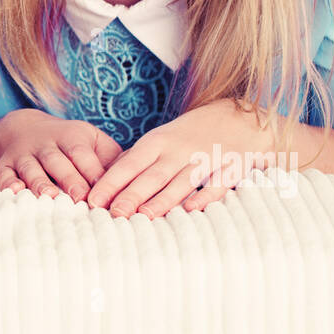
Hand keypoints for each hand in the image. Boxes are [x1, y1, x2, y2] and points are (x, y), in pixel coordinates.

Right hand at [0, 108, 121, 203]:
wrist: (23, 128)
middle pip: (57, 161)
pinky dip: (8, 184)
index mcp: (70, 136)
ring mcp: (23, 155)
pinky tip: (14, 193)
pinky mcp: (5, 166)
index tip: (105, 193)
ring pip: (32, 169)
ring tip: (52, 198)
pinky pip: (4, 175)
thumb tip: (135, 179)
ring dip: (41, 183)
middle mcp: (45, 144)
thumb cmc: (69, 142)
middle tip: (82, 199)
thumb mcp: (92, 140)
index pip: (81, 153)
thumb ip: (112, 157)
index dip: (92, 171)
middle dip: (70, 179)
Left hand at [87, 100, 274, 218]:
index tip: (93, 200)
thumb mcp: (161, 139)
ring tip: (143, 217)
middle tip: (113, 214)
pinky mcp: (230, 167)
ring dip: (162, 200)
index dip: (111, 182)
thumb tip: (106, 181)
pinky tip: (191, 210)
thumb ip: (137, 160)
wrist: (240, 117)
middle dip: (131, 195)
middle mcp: (178, 150)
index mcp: (158, 142)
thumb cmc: (190, 134)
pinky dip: (205, 197)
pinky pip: (217, 185)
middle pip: (152, 175)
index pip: (129, 163)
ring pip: (180, 182)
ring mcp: (205, 158)